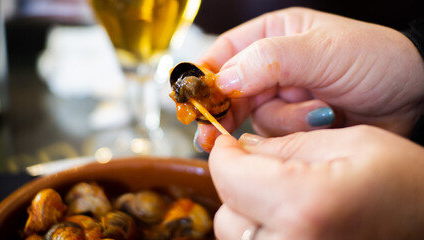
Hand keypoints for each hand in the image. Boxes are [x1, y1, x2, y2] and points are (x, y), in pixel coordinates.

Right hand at [196, 7, 423, 150]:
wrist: (413, 99)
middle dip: (225, 111)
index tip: (193, 99)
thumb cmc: (376, 62)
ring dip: (282, 120)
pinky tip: (320, 122)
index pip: (225, 52)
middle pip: (229, 90)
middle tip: (210, 134)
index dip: (205, 76)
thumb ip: (271, 60)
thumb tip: (224, 78)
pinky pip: (276, 135)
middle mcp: (273, 65)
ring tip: (318, 112)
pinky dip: (295, 133)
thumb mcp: (324, 51)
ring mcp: (282, 96)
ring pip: (254, 117)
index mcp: (275, 34)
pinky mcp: (294, 123)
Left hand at [209, 125, 423, 238]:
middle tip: (260, 167)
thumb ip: (283, 144)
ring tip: (277, 193)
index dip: (224, 154)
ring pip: (234, 234)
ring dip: (244, 208)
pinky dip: (258, 229)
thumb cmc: (405, 183)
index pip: (228, 176)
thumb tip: (241, 148)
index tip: (230, 144)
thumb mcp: (348, 142)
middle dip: (235, 182)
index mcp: (304, 206)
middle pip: (226, 210)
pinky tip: (284, 216)